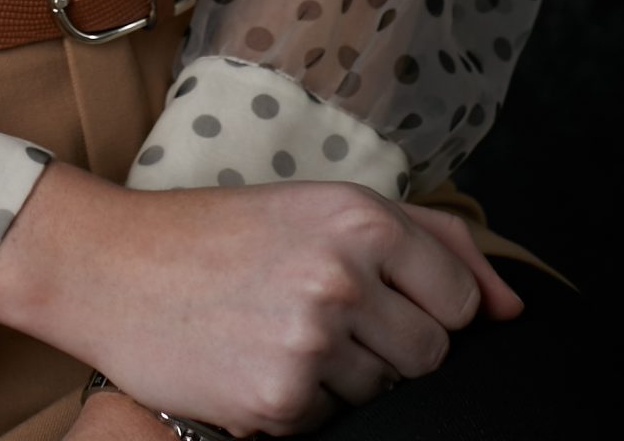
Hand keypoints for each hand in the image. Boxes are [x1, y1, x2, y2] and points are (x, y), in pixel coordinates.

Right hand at [0, 163, 526, 436]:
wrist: (112, 266)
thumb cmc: (216, 232)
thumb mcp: (320, 204)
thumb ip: (432, 239)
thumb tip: (511, 305)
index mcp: (358, 217)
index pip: (458, 300)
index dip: (421, 306)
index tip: (373, 295)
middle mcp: (342, 276)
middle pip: (428, 355)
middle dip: (384, 346)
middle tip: (314, 313)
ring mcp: (312, 341)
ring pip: (381, 392)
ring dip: (339, 375)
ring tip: (276, 330)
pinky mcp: (280, 400)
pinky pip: (330, 421)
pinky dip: (296, 403)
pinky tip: (252, 360)